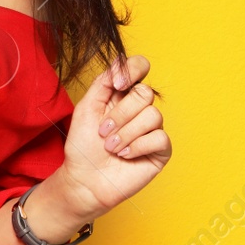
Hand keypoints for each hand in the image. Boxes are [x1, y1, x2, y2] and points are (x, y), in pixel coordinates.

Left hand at [54, 54, 170, 219]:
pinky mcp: (160, 150)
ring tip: (111, 147)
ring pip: (153, 116)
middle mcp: (139, 109)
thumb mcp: (86, 107)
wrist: (85, 180)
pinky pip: (159, 138)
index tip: (116, 86)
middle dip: (121, 114)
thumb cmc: (83, 146)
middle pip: (145, 93)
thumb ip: (103, 82)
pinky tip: (125, 156)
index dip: (133, 70)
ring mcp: (152, 129)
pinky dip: (138, 147)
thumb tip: (121, 65)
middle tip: (104, 132)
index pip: (140, 66)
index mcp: (122, 94)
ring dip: (126, 133)